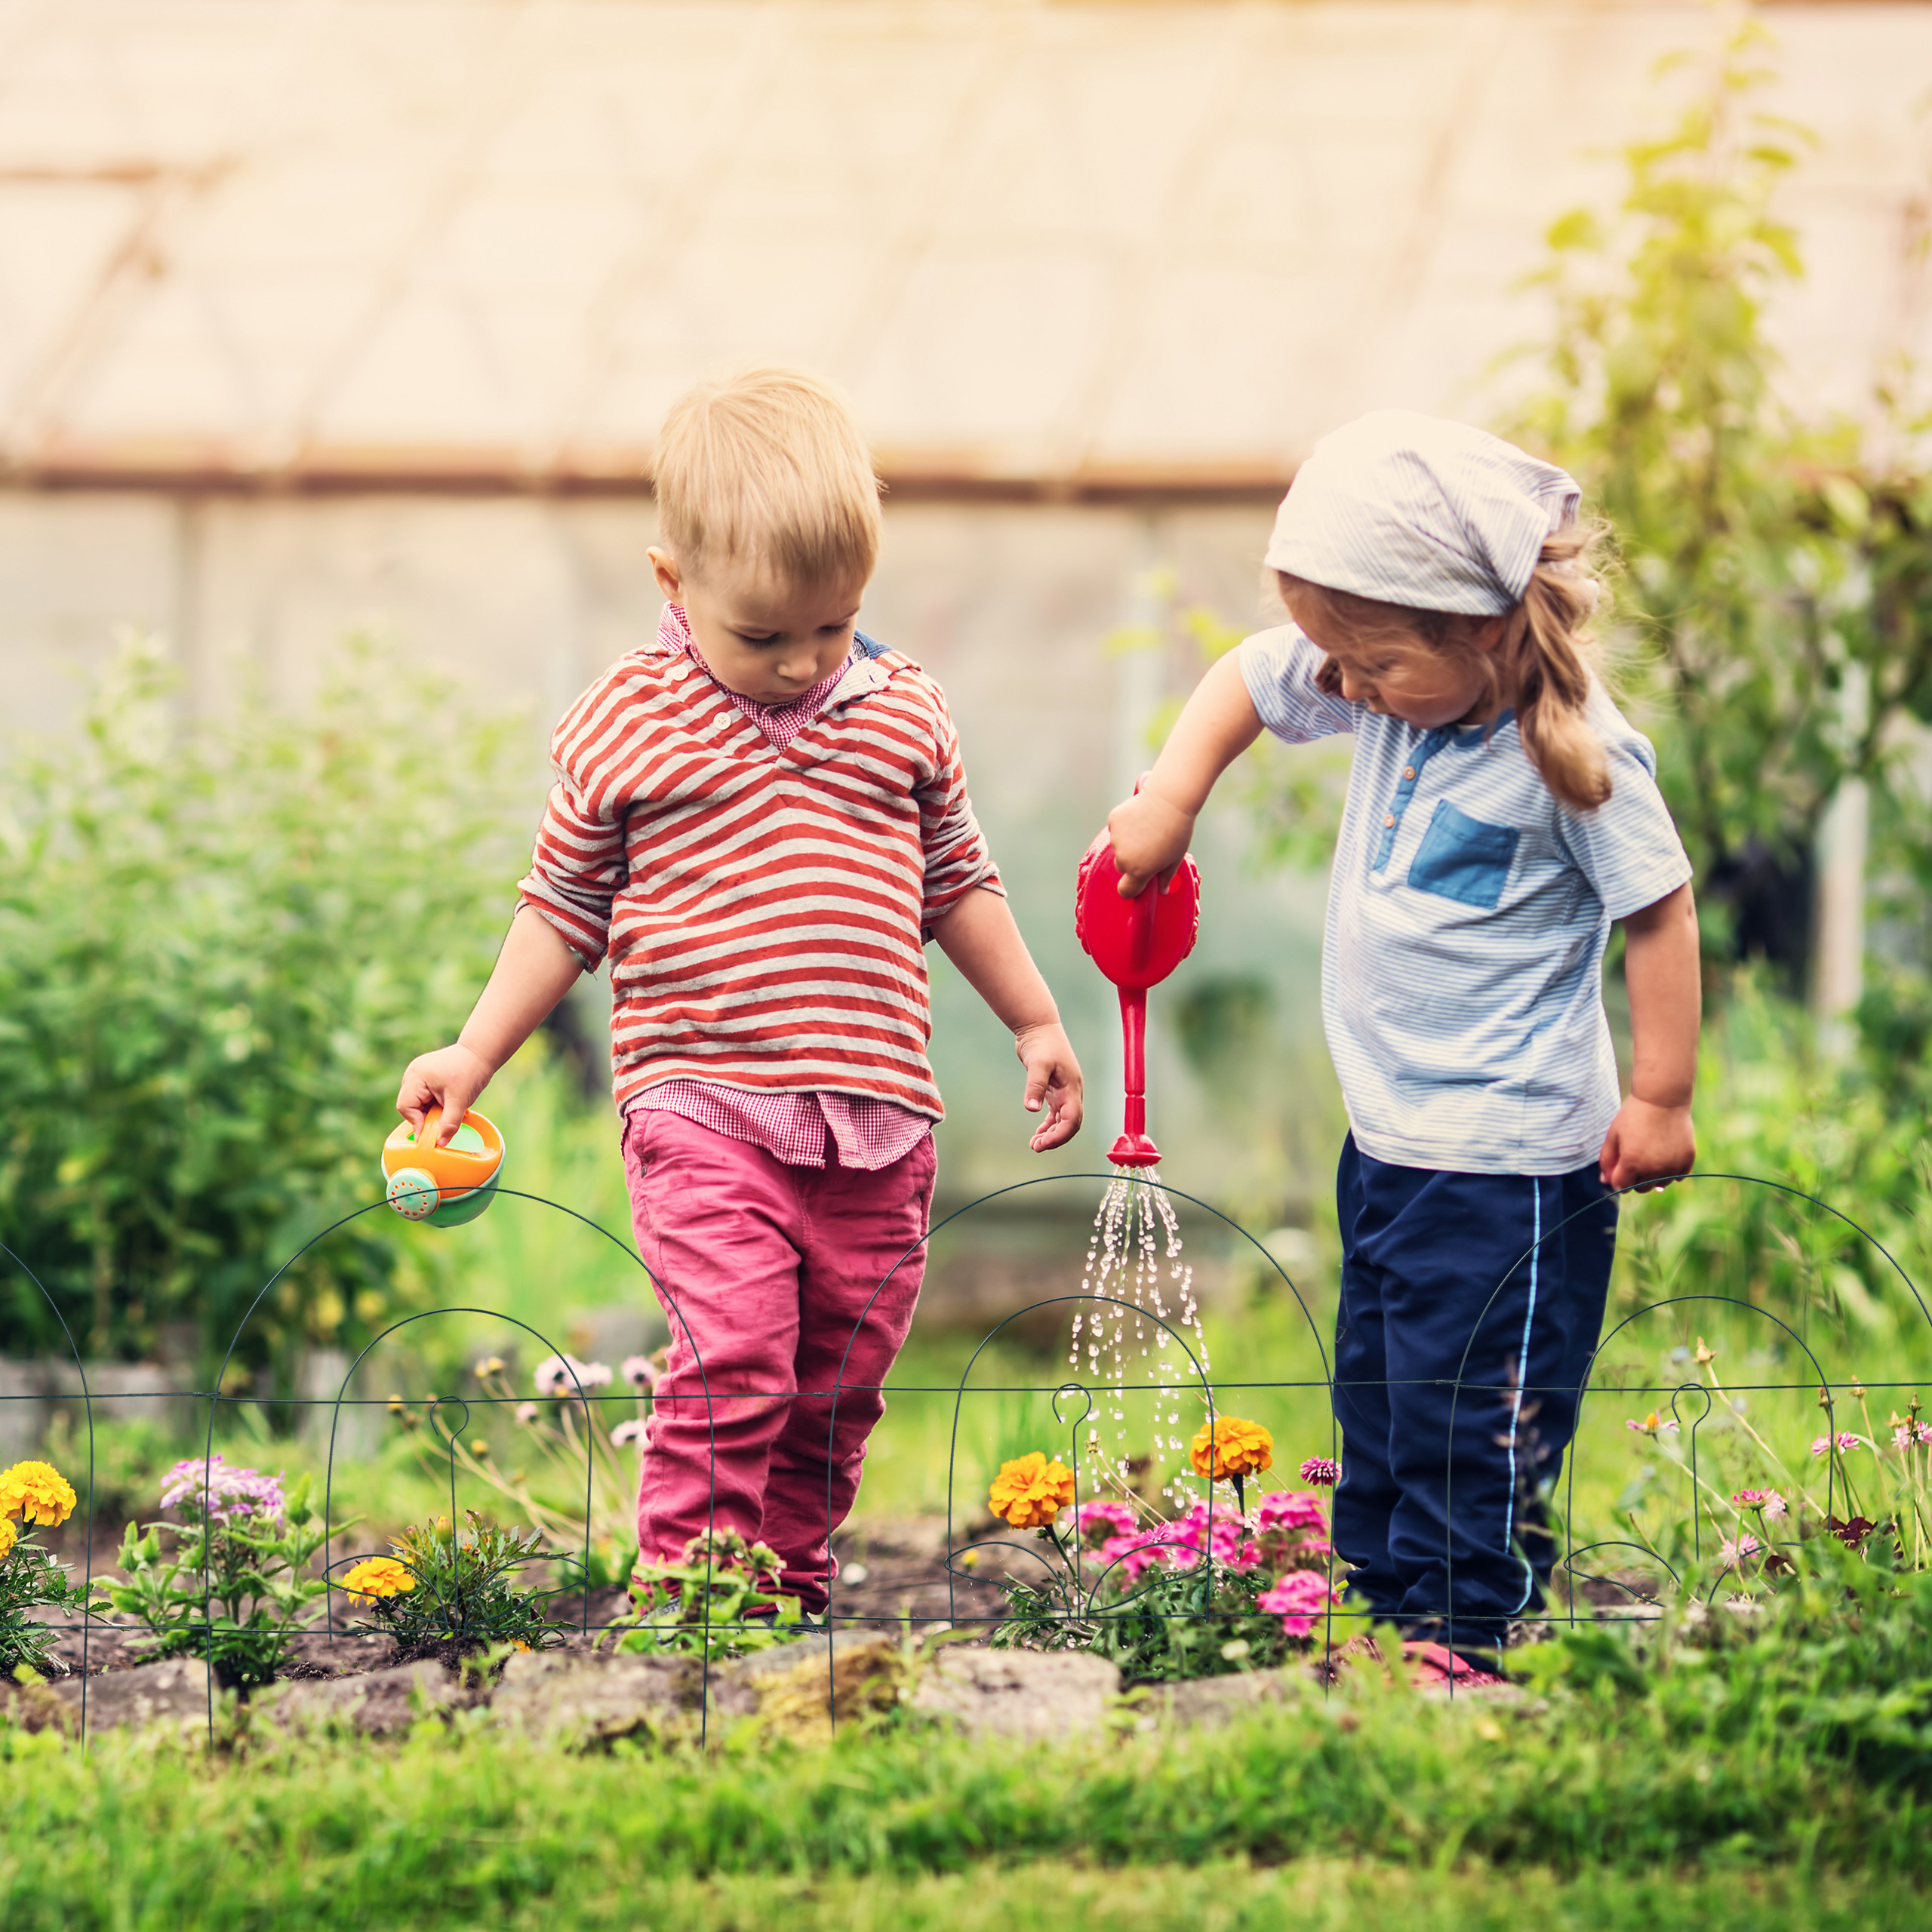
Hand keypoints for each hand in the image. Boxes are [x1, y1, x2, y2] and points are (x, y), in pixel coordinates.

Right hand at [395, 1044, 493, 1145]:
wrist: (480, 1053)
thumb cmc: (470, 1072)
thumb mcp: (460, 1101)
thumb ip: (449, 1123)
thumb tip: (440, 1143)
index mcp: (416, 1076)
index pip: (406, 1107)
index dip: (417, 1122)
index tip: (432, 1133)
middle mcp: (412, 1073)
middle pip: (409, 1105)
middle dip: (426, 1115)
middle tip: (444, 1117)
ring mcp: (418, 1074)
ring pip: (417, 1102)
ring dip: (431, 1110)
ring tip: (449, 1106)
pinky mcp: (425, 1076)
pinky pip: (424, 1096)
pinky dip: (434, 1103)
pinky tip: (449, 1101)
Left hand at [1016, 1020, 1082, 1151]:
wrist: (1038, 1026)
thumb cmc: (1041, 1042)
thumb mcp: (1037, 1064)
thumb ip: (1035, 1086)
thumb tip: (1032, 1109)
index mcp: (1072, 1087)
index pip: (1073, 1119)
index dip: (1060, 1135)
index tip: (1043, 1144)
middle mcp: (1072, 1091)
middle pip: (1070, 1123)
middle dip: (1056, 1138)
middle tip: (1035, 1147)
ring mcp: (1064, 1090)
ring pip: (1063, 1120)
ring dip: (1051, 1133)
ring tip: (1034, 1144)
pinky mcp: (1054, 1088)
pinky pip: (1056, 1112)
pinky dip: (1048, 1124)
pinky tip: (1038, 1132)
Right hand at [1106, 783, 1194, 898]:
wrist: (1170, 800)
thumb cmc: (1177, 830)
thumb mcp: (1175, 859)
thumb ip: (1166, 877)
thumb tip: (1162, 890)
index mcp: (1139, 871)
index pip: (1125, 890)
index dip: (1131, 889)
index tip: (1137, 883)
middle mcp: (1124, 858)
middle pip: (1122, 867)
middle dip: (1132, 861)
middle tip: (1149, 848)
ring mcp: (1116, 839)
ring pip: (1118, 847)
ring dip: (1127, 842)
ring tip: (1146, 830)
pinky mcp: (1113, 821)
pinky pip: (1116, 829)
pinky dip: (1124, 826)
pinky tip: (1139, 818)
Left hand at [1599, 1097, 1693, 1191]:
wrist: (1663, 1099)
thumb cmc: (1634, 1115)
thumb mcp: (1613, 1135)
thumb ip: (1607, 1160)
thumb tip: (1606, 1181)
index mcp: (1631, 1163)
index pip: (1621, 1186)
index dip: (1617, 1178)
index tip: (1618, 1167)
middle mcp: (1653, 1169)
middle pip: (1641, 1189)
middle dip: (1634, 1179)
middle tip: (1635, 1160)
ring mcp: (1672, 1166)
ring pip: (1660, 1185)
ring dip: (1653, 1177)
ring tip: (1650, 1157)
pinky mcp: (1687, 1160)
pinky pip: (1678, 1177)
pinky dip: (1671, 1172)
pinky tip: (1665, 1157)